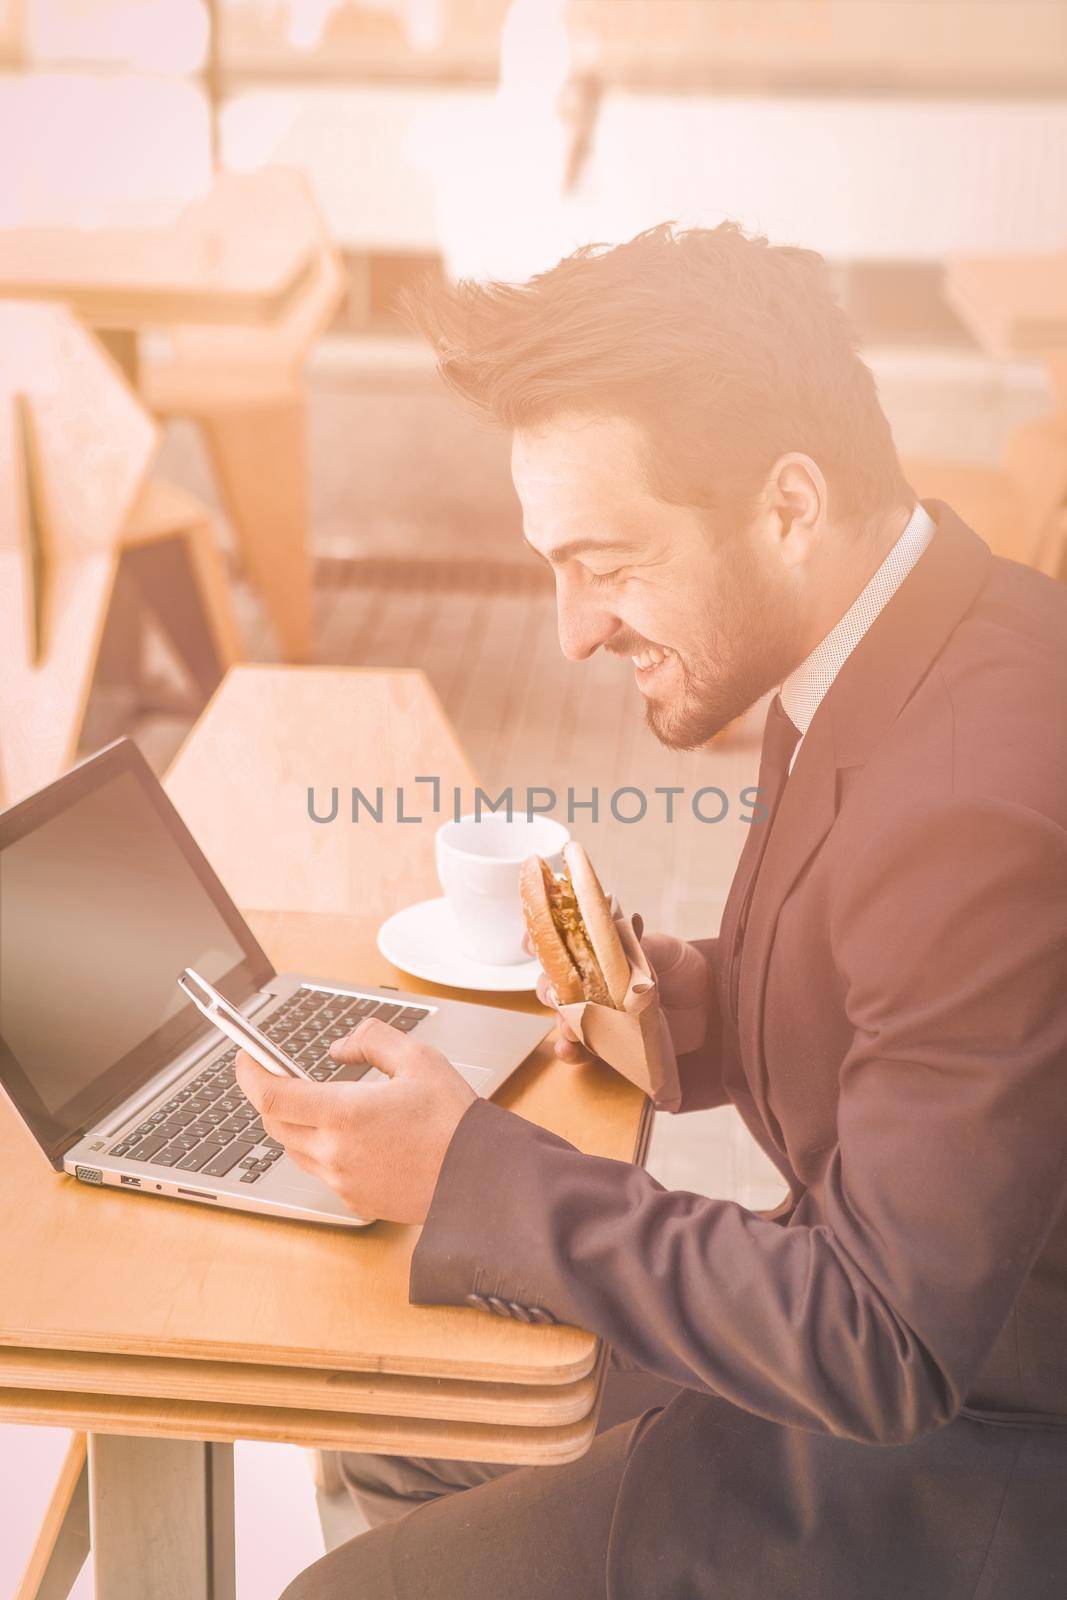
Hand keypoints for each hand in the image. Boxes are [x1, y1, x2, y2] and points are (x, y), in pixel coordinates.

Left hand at [234, 1019, 476, 1222]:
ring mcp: (343, 1181)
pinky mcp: (355, 1200)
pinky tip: (353, 1134)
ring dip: (296, 1122)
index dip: (250, 1073)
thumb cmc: (454, 1120)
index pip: (271, 1096)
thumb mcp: (417, 1058)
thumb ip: (370, 1040)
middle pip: (274, 1123)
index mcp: (345, 1115)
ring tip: (325, 1102)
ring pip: (295, 1148)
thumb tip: (338, 1048)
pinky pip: (321, 1170)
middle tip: (281, 1073)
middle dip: (272, 1095)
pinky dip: (322, 1147)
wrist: (481, 1178)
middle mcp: (335, 1153)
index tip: (246, 1056)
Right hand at [533, 922, 710, 1064]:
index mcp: (599, 950)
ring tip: (566, 1029)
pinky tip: (570, 1052)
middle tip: (555, 996)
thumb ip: (642, 946)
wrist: (713, 1004)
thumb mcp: (667, 950)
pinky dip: (573, 1052)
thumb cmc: (683, 968)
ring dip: (560, 1023)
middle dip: (549, 989)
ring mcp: (599, 1012)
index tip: (531, 941)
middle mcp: (592, 981)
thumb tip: (622, 938)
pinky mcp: (611, 1041)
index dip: (541, 940)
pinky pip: (585, 1049)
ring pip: (566, 1018)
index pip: (560, 942)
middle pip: (555, 983)